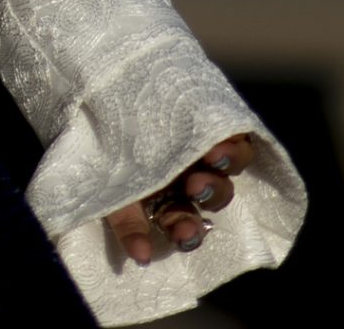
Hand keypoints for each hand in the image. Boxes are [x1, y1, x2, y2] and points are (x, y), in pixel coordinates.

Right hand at [106, 134, 254, 265]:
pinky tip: (221, 137)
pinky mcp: (215, 122)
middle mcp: (189, 176)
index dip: (186, 232)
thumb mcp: (110, 182)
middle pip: (212, 196)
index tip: (182, 234)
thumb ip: (126, 221)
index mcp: (164, 197)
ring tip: (213, 155)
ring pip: (229, 168)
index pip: (182, 224)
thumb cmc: (105, 136)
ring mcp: (205, 149)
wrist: (105, 85)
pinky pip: (237, 135)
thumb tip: (141, 259)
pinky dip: (234, 140)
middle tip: (194, 186)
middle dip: (208, 195)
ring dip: (224, 166)